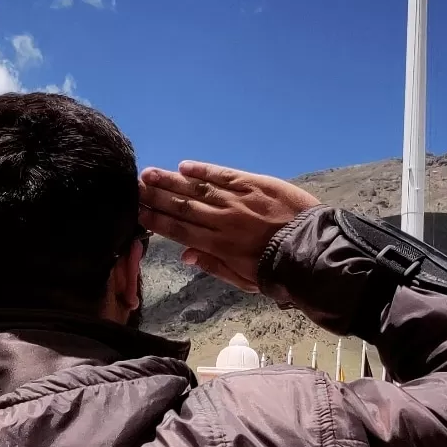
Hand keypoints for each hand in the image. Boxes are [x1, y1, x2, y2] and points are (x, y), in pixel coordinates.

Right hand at [138, 161, 319, 293]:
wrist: (313, 249)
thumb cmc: (279, 270)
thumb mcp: (245, 280)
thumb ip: (214, 266)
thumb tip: (185, 255)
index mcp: (218, 246)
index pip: (179, 230)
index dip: (156, 220)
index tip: (136, 211)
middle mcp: (222, 220)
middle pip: (182, 206)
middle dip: (155, 196)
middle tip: (133, 187)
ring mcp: (238, 200)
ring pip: (197, 189)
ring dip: (171, 180)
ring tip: (148, 173)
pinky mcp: (255, 184)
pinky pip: (223, 174)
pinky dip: (203, 169)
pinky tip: (185, 166)